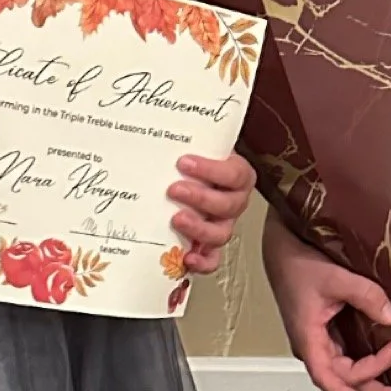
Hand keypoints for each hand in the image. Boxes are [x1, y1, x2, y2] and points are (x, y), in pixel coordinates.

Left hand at [167, 149, 255, 275]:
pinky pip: (213, 259)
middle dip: (201, 198)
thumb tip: (153, 128)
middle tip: (175, 190)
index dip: (212, 170)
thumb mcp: (191, 145)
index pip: (234, 173)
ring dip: (199, 228)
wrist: (184, 177)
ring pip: (222, 233)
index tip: (184, 162)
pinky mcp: (209, 245)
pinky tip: (187, 257)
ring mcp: (222, 224)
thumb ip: (181, 140)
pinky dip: (202, 261)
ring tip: (177, 219)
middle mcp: (233, 201)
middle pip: (229, 205)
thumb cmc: (189, 161)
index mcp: (237, 175)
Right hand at [263, 216, 390, 390]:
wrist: (285, 247)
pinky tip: (385, 361)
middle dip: (373, 389)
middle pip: (342, 379)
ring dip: (373, 378)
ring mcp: (320, 340)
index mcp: (308, 338)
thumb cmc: (297, 263)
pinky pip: (348, 355)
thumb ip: (365, 296)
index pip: (325, 377)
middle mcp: (314, 345)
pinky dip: (368, 361)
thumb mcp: (335, 277)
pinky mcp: (328, 331)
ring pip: (347, 370)